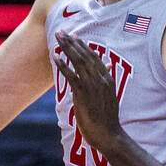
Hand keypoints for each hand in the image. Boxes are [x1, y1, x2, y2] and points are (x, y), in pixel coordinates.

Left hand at [55, 28, 123, 150]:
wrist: (108, 134)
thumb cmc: (107, 119)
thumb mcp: (110, 96)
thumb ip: (106, 81)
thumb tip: (107, 67)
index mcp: (107, 79)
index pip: (94, 57)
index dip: (83, 46)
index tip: (74, 37)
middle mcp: (101, 79)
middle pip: (85, 55)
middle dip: (72, 42)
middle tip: (61, 31)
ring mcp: (92, 85)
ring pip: (78, 61)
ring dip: (67, 48)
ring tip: (57, 38)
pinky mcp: (83, 93)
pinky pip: (71, 75)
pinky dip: (63, 64)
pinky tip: (55, 56)